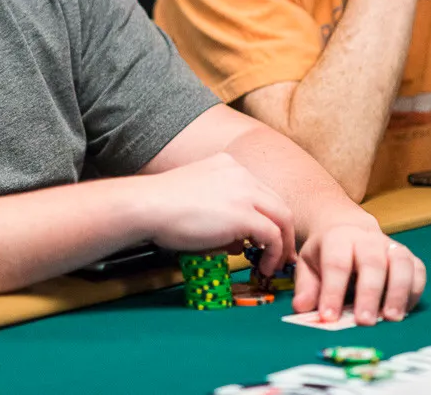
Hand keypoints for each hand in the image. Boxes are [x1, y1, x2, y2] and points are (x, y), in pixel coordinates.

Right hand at [138, 153, 295, 274]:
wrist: (148, 205)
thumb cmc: (160, 206)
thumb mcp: (196, 198)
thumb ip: (220, 212)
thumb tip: (237, 241)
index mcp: (227, 165)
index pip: (259, 191)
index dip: (266, 216)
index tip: (264, 235)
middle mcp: (240, 174)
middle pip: (276, 203)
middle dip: (282, 230)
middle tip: (280, 252)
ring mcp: (244, 193)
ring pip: (282, 217)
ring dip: (282, 243)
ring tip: (274, 262)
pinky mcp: (244, 215)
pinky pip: (272, 236)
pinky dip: (274, 253)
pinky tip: (264, 266)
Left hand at [292, 221, 426, 324]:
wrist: (348, 229)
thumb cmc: (326, 253)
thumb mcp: (308, 264)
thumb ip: (307, 287)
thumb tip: (301, 308)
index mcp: (337, 238)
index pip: (336, 264)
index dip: (332, 291)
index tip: (329, 317)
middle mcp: (367, 238)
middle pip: (371, 263)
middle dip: (368, 294)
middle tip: (365, 322)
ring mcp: (391, 246)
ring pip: (401, 264)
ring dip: (398, 292)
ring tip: (391, 319)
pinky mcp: (409, 256)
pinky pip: (418, 271)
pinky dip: (414, 291)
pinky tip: (404, 310)